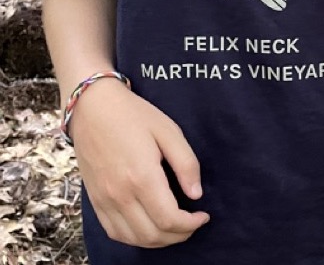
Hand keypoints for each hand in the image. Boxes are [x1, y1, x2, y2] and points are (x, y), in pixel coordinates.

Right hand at [69, 79, 209, 246]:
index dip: (190, 225)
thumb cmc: (134, 115)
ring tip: (175, 228)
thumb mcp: (169, 130)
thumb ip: (186, 163)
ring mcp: (104, 201)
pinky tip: (149, 227)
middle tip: (193, 224)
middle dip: (178, 236)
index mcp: (142, 177)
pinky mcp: (95, 202)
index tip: (204, 216)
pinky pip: (115, 233)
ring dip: (158, 241)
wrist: (93, 108)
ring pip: (133, 239)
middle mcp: (120, 195)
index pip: (169, 219)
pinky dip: (135, 238)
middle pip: (152, 235)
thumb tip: (196, 194)